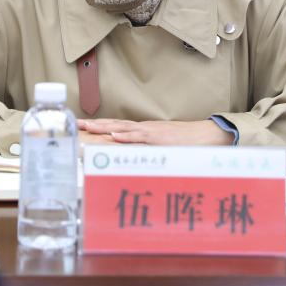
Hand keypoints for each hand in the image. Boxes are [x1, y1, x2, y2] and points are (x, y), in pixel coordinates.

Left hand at [78, 118, 233, 145]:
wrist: (209, 135)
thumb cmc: (188, 144)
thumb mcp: (164, 148)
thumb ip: (149, 153)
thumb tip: (135, 162)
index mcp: (143, 132)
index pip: (116, 128)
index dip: (98, 127)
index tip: (82, 126)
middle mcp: (144, 130)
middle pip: (114, 125)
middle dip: (95, 125)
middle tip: (76, 124)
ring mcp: (151, 133)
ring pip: (123, 129)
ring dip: (104, 128)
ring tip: (88, 127)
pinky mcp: (160, 139)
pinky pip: (141, 138)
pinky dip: (127, 137)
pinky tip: (114, 136)